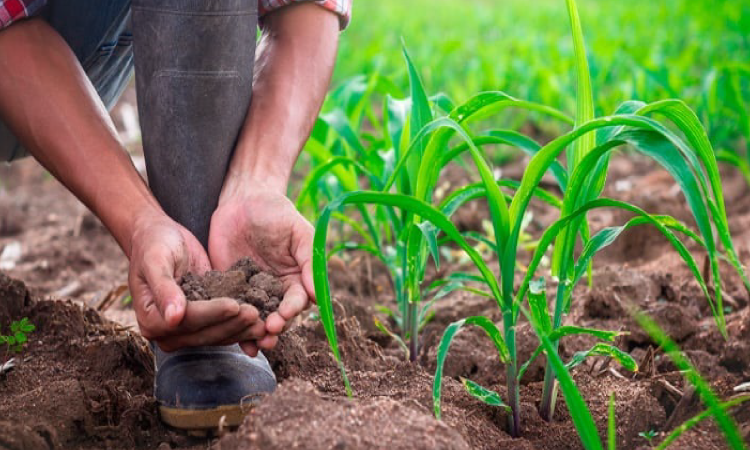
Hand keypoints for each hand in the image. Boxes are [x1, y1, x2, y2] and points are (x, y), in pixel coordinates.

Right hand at [128, 212, 265, 351]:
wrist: (161, 237)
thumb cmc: (154, 244)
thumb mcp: (155, 260)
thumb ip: (164, 288)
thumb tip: (173, 318)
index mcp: (151, 319)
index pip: (187, 321)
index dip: (212, 314)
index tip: (234, 305)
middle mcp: (168, 331)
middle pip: (205, 333)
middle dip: (232, 324)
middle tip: (256, 314)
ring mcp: (187, 330)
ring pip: (218, 335)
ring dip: (242, 329)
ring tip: (264, 321)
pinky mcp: (204, 322)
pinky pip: (225, 328)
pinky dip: (243, 325)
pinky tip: (263, 320)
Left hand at [209, 184, 314, 354]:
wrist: (242, 200)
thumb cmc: (276, 212)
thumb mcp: (298, 231)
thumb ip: (310, 260)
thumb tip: (319, 295)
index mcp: (296, 278)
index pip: (297, 301)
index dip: (292, 310)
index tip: (284, 315)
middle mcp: (275, 290)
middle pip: (279, 317)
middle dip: (274, 328)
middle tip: (267, 333)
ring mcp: (251, 292)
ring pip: (256, 320)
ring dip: (256, 335)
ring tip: (253, 345)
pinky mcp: (228, 291)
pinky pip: (231, 311)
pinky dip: (231, 326)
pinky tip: (230, 337)